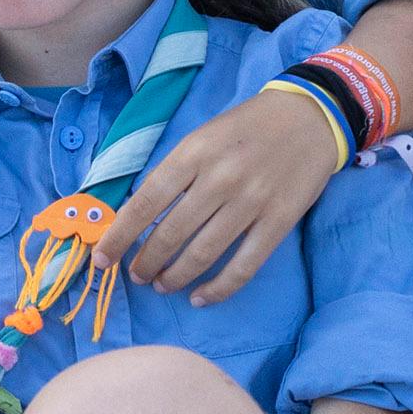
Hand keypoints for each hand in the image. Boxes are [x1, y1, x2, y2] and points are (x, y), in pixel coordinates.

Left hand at [102, 79, 355, 303]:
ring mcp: (251, 202)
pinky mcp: (278, 222)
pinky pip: (243, 266)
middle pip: (170, 233)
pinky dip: (218, 289)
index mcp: (194, 152)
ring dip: (174, 277)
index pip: (145, 202)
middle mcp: (220, 178)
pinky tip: (200, 297)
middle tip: (137, 275)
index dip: (120, 235)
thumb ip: (175, 172)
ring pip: (202, 254)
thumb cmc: (247, 127)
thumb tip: (139, 215)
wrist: (310, 116)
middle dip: (145, 262)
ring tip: (162, 284)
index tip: (102, 258)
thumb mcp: (203, 136)